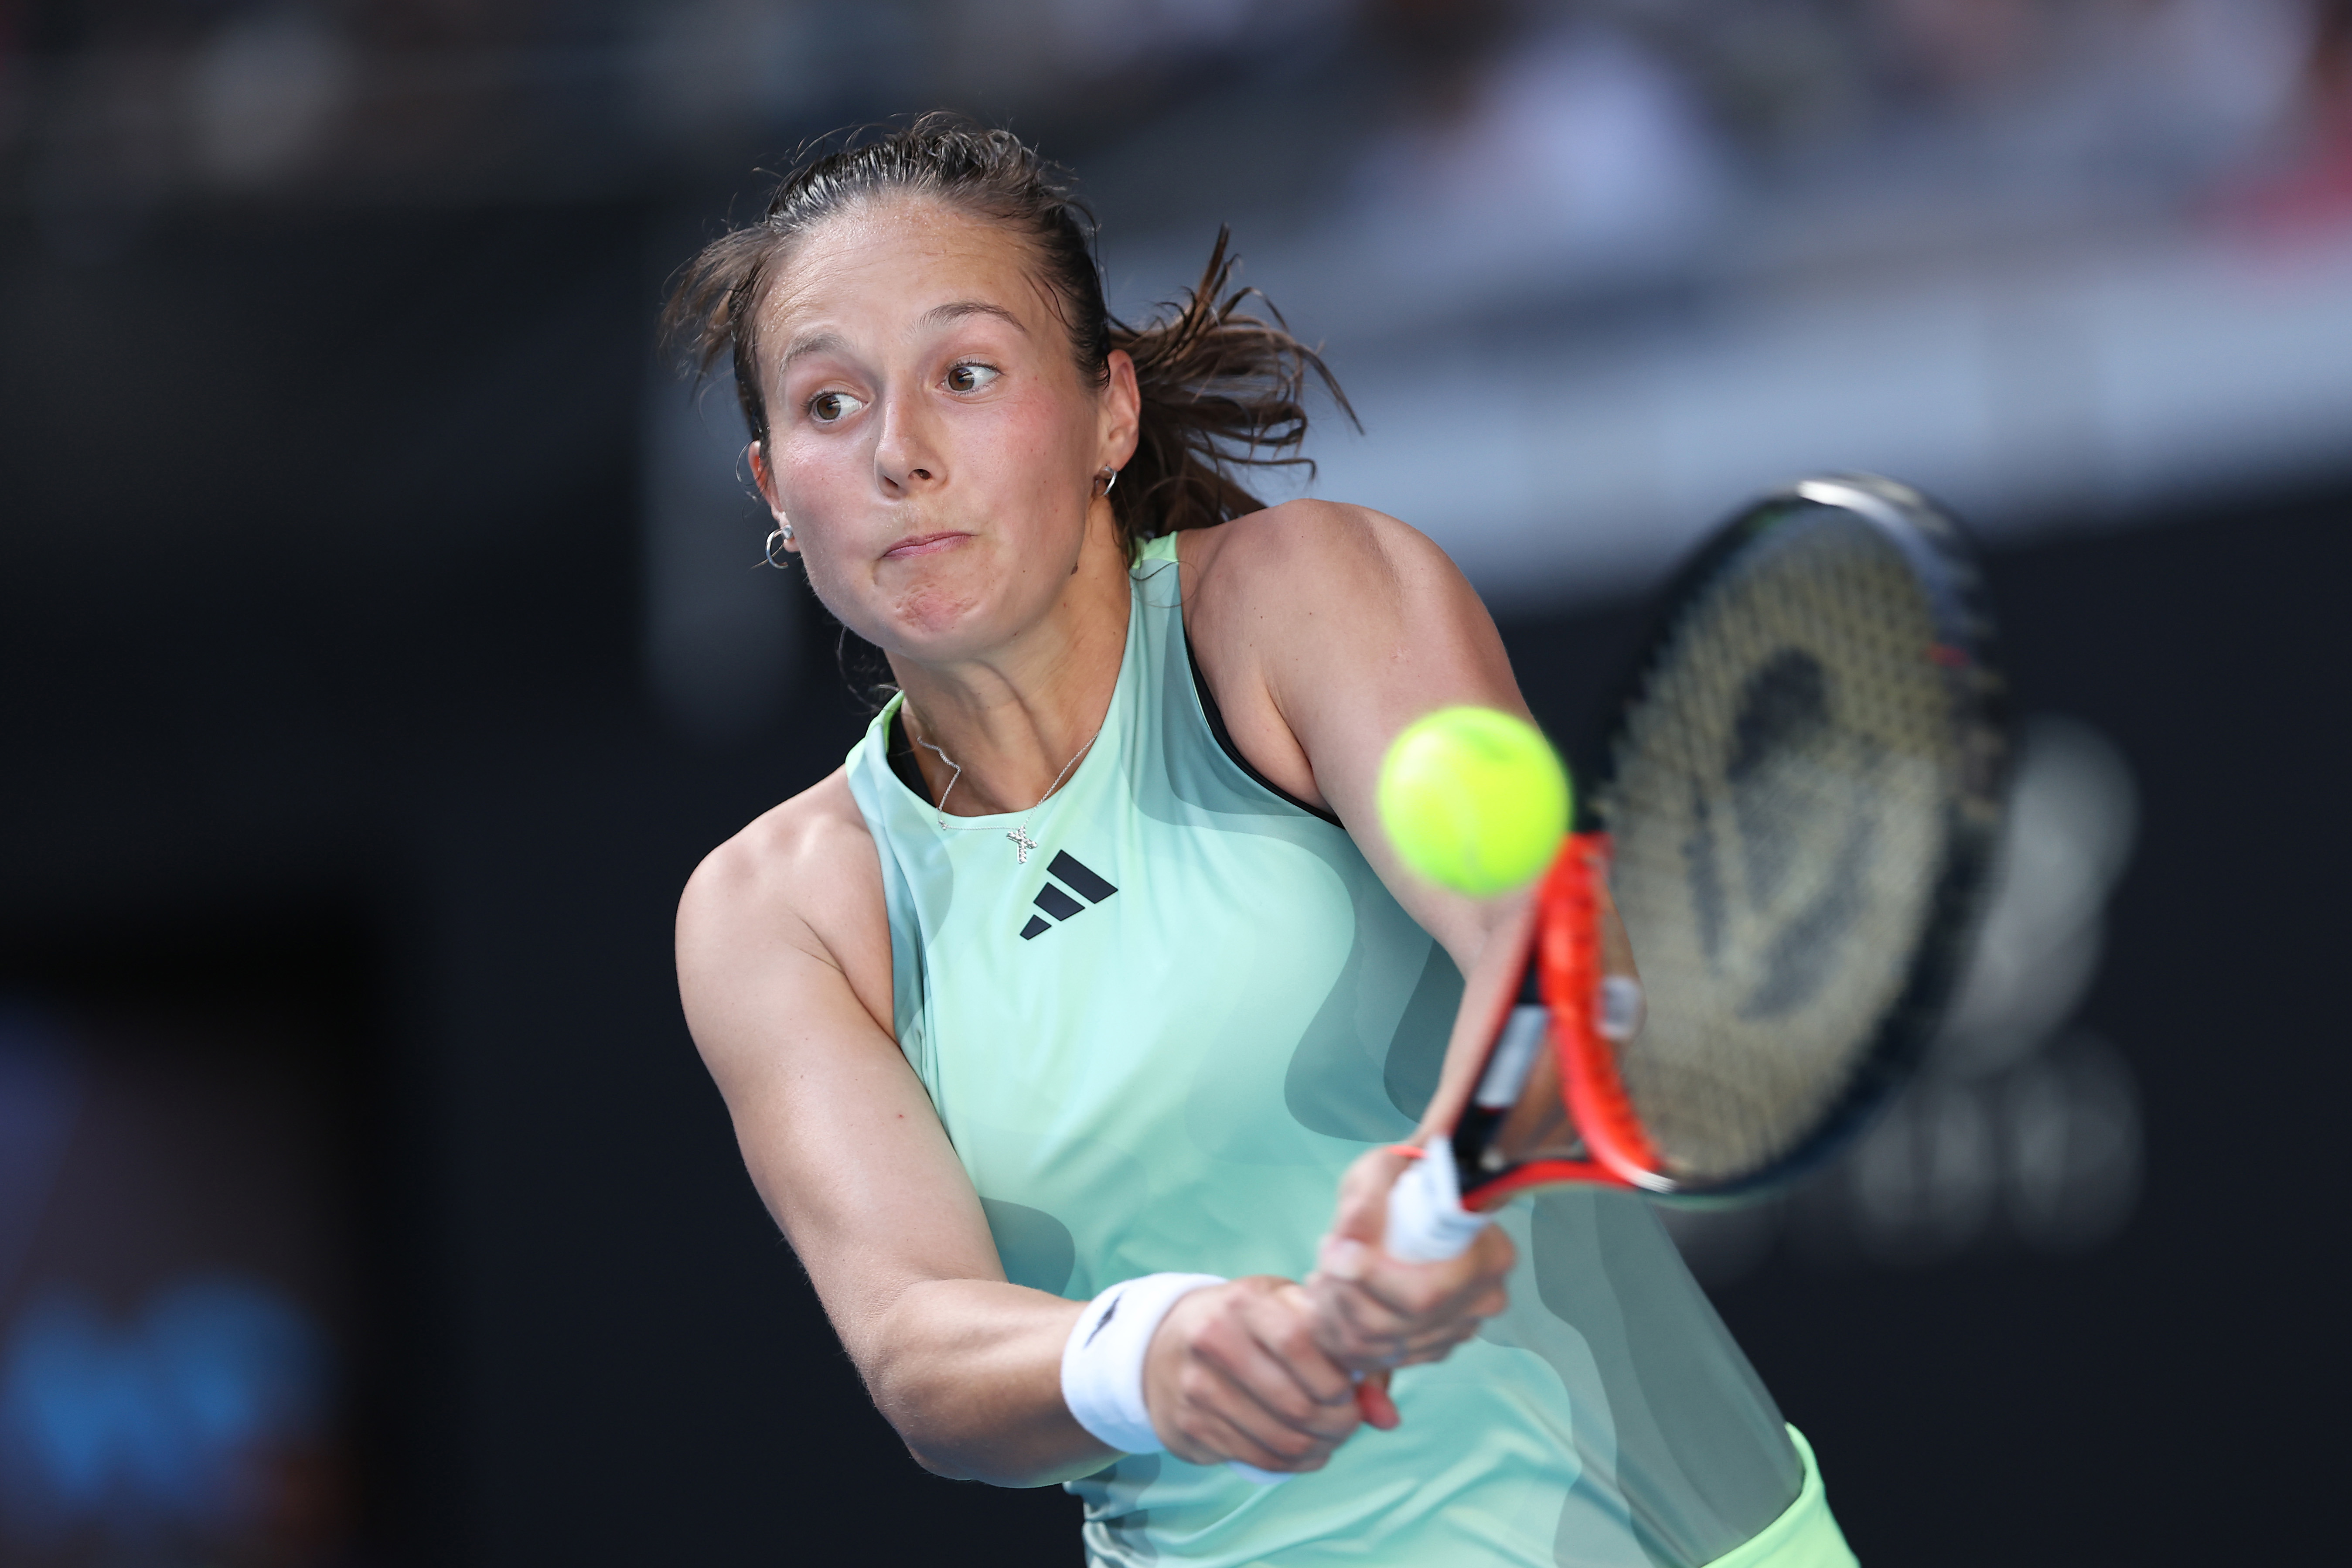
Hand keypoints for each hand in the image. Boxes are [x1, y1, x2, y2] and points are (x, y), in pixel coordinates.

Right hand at [1140, 1276, 1367, 1472]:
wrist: (1164, 1345)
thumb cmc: (1248, 1325)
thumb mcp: (1292, 1314)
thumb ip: (1348, 1355)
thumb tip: (1387, 1418)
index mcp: (1242, 1302)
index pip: (1299, 1342)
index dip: (1337, 1376)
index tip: (1350, 1387)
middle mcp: (1213, 1340)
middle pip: (1296, 1402)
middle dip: (1338, 1421)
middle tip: (1348, 1419)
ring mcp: (1197, 1388)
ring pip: (1281, 1438)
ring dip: (1321, 1446)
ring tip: (1331, 1435)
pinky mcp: (1191, 1427)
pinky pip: (1259, 1459)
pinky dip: (1295, 1462)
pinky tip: (1305, 1449)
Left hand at [1306, 1145, 1514, 1380]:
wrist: (1416, 1205)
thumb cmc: (1404, 1182)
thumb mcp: (1382, 1171)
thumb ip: (1367, 1199)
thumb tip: (1349, 1236)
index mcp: (1488, 1256)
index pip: (1426, 1293)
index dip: (1372, 1280)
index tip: (1335, 1252)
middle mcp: (1480, 1303)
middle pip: (1394, 1326)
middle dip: (1343, 1294)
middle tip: (1325, 1255)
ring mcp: (1455, 1332)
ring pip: (1376, 1346)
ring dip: (1335, 1312)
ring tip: (1324, 1273)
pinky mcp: (1429, 1349)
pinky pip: (1372, 1358)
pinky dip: (1339, 1332)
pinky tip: (1332, 1298)